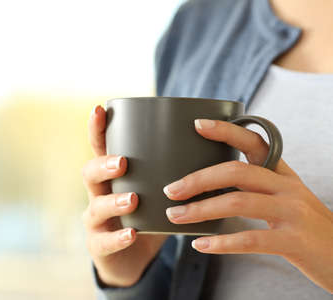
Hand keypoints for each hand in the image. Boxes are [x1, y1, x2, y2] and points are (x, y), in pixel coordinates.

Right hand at [82, 105, 166, 286]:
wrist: (132, 259)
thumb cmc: (148, 218)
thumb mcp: (158, 192)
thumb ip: (174, 172)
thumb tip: (212, 143)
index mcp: (112, 176)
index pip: (100, 148)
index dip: (97, 129)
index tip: (100, 109)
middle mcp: (98, 194)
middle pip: (89, 173)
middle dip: (103, 165)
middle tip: (123, 163)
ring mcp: (96, 220)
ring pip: (95, 207)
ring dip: (113, 202)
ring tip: (133, 199)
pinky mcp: (99, 245)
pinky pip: (104, 241)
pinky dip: (118, 237)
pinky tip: (132, 234)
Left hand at [163, 119, 332, 292]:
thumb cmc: (304, 225)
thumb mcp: (285, 197)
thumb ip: (257, 187)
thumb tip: (209, 184)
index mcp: (282, 174)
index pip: (254, 142)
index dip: (226, 130)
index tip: (197, 125)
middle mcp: (287, 188)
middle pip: (236, 172)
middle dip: (198, 179)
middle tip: (170, 190)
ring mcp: (292, 213)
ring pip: (238, 203)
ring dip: (200, 210)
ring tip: (175, 216)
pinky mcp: (293, 241)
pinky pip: (250, 239)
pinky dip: (221, 243)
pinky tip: (200, 245)